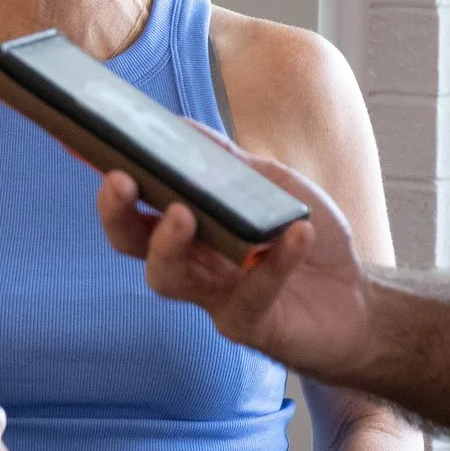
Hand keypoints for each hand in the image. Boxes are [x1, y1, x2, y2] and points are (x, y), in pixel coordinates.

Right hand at [96, 155, 374, 386]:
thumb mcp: (270, 185)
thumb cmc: (303, 239)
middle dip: (118, 214)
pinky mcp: (249, 324)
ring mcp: (214, 298)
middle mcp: (188, 264)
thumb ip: (227, 162)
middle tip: (121, 180)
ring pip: (168, 278)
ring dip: (169, 243)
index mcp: (186, 228)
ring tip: (184, 211)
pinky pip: (253, 292)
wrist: (356, 301)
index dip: (110, 182)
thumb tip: (180, 126)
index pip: (134, 207)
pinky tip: (296, 232)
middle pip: (132, 245)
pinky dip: (276, 260)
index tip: (93, 146)